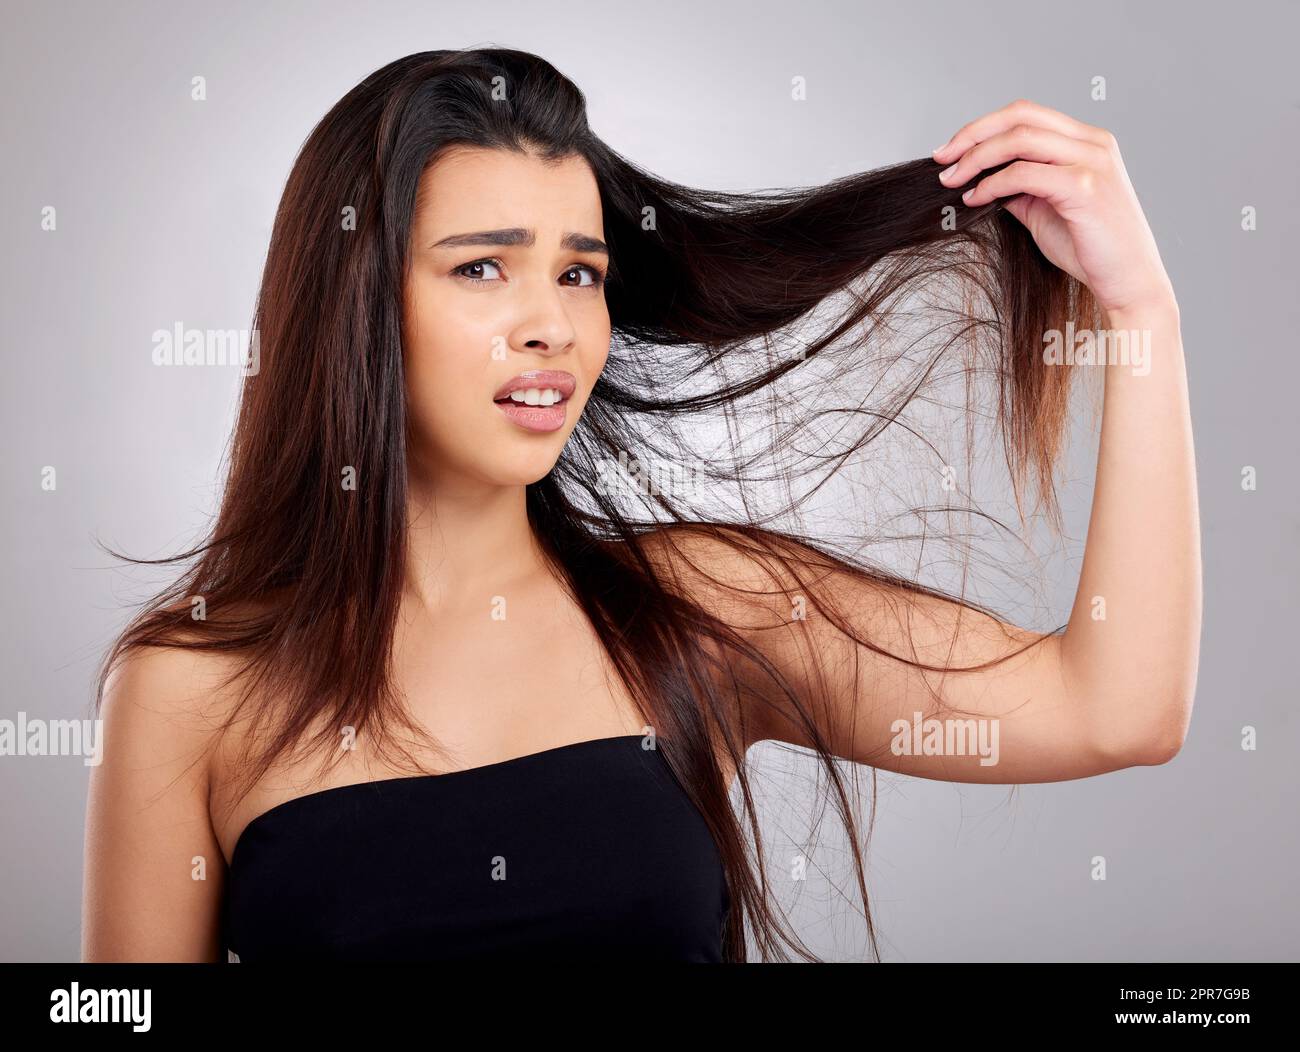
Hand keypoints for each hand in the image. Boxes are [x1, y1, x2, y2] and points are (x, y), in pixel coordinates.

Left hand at [934, 99, 1175, 317]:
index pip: (1027, 115)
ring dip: (976, 157)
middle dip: (973, 134)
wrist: (1127, 281)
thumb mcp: (1044, 210)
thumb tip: (981, 179)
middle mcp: (1093, 143)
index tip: (950, 150)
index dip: (983, 127)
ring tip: (952, 180)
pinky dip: (993, 182)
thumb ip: (1019, 188)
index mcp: (1086, 141)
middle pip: (1020, 116)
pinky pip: (1025, 173)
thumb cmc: (1089, 249)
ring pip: (1020, 139)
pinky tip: (976, 197)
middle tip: (941, 159)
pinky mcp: (1085, 186)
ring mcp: (1092, 161)